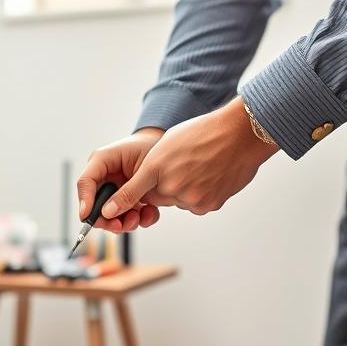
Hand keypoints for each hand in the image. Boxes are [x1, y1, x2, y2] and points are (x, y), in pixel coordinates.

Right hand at [76, 127, 164, 233]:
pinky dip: (140, 220)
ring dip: (124, 222)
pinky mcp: (130, 200)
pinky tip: (149, 212)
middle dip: (107, 219)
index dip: (84, 201)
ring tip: (138, 217)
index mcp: (102, 163)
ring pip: (110, 216)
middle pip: (95, 205)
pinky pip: (128, 217)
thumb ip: (126, 192)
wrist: (168, 149)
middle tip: (119, 225)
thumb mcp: (142, 168)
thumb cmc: (153, 148)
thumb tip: (107, 213)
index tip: (86, 217)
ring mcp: (117, 191)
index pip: (85, 183)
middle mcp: (106, 179)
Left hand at [100, 97, 278, 221]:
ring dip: (185, 191)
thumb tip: (139, 193)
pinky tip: (212, 175)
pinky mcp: (208, 206)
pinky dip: (202, 194)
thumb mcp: (167, 145)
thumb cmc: (202, 134)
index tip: (107, 212)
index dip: (123, 199)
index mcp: (156, 168)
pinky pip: (197, 205)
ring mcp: (191, 199)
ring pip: (179, 201)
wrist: (239, 134)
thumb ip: (150, 170)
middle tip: (181, 167)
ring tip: (200, 167)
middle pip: (158, 198)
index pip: (131, 192)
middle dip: (164, 187)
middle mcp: (171, 187)